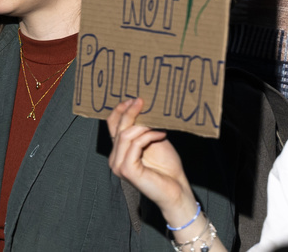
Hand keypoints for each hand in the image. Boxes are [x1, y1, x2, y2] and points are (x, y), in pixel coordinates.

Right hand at [107, 99, 196, 226]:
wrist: (176, 188)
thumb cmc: (167, 166)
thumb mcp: (153, 139)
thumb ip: (143, 127)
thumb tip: (141, 104)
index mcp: (118, 151)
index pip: (111, 125)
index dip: (120, 110)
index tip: (133, 99)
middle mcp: (115, 158)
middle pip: (118, 128)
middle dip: (130, 112)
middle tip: (142, 101)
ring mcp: (119, 166)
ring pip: (125, 135)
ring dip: (142, 126)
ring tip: (157, 124)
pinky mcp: (127, 170)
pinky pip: (135, 145)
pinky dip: (148, 136)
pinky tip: (160, 134)